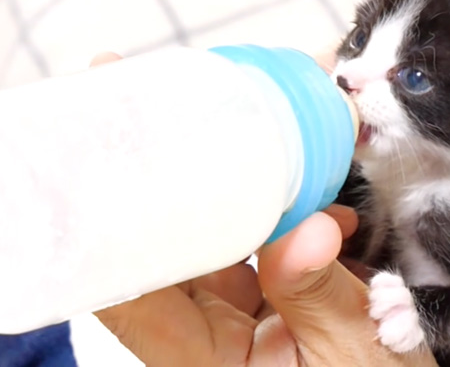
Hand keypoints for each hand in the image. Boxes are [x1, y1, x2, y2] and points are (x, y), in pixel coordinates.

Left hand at [89, 52, 436, 366]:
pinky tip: (296, 178)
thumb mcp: (352, 349)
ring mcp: (229, 308)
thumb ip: (322, 293)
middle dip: (154, 181)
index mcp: (205, 361)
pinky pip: (246, 238)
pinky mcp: (258, 290)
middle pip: (161, 249)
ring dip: (214, 185)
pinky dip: (265, 204)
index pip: (135, 298)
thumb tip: (310, 227)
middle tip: (148, 107)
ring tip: (222, 124)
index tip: (96, 162)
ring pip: (203, 236)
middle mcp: (203, 331)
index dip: (108, 231)